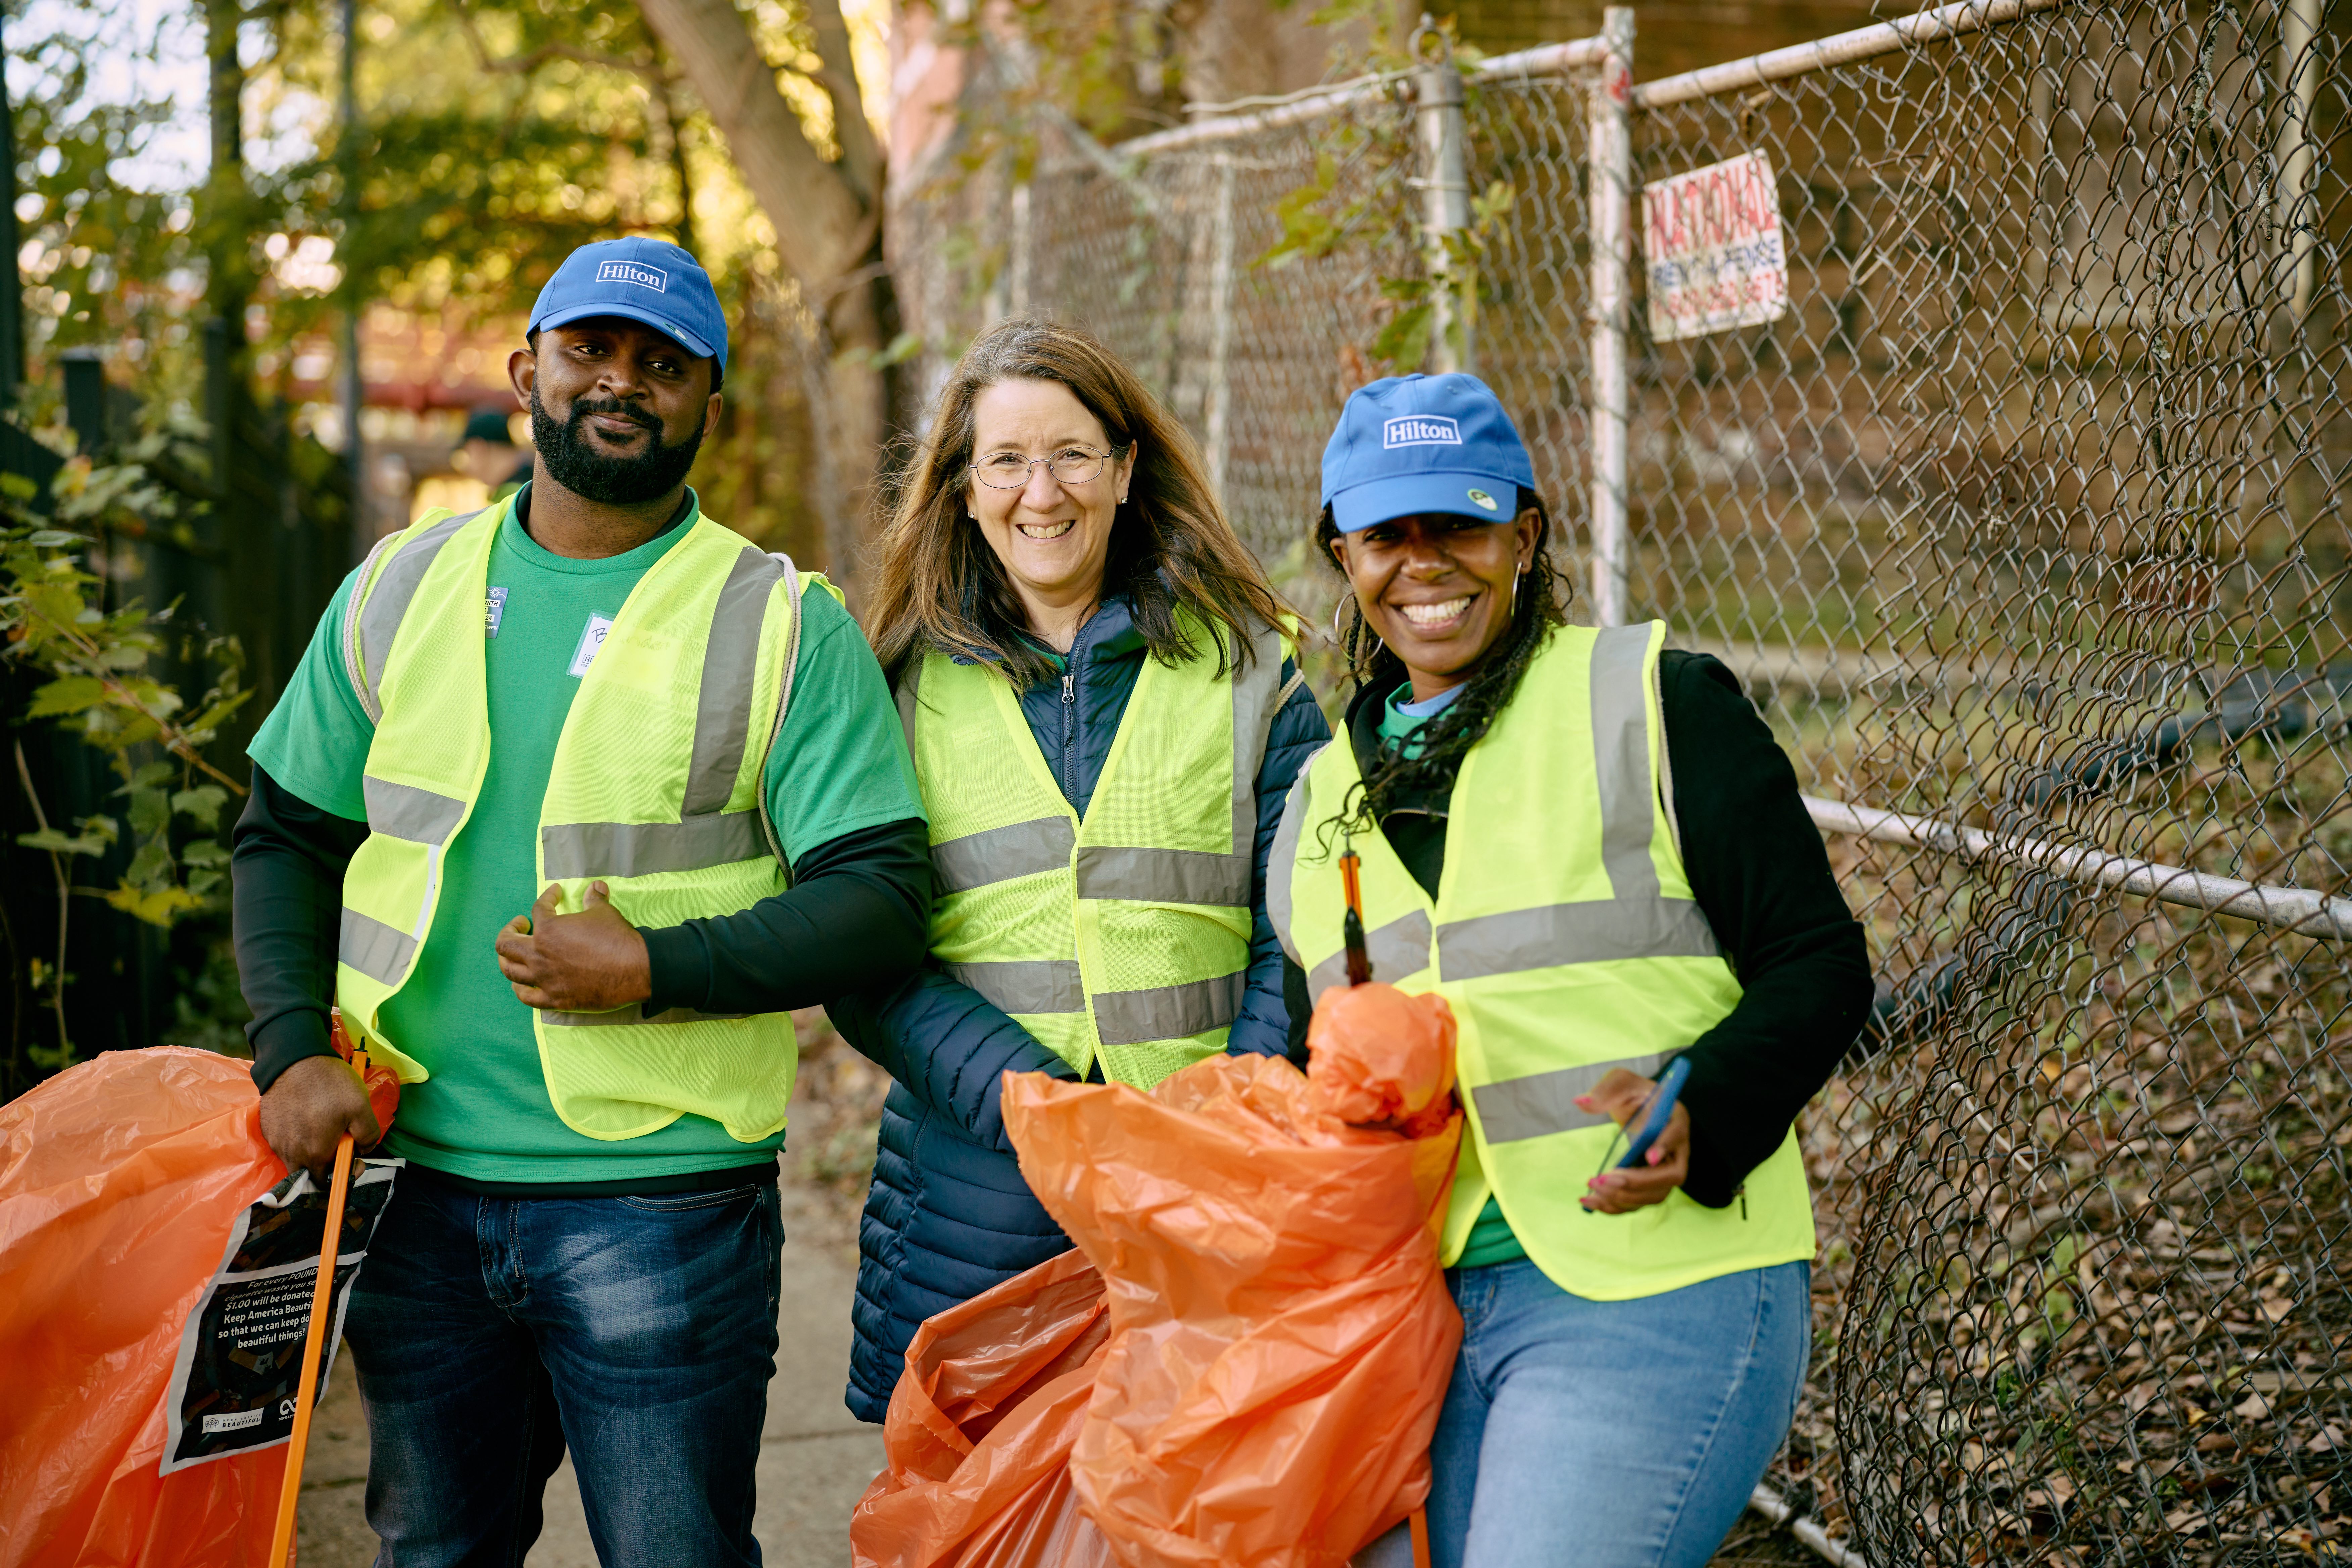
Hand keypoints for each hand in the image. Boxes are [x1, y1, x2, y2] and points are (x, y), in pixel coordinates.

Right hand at [259, 1053, 382, 1179]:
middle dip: (326, 1165)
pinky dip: (297, 1140)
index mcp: (315, 1154)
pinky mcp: (268, 1129)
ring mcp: (276, 1142)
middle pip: (309, 1174)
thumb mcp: (361, 1107)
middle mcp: (291, 1154)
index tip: (353, 1159)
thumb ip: (368, 1136)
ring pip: (295, 1160)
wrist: (293, 1060)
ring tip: (323, 1128)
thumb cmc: (329, 1084)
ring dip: (311, 1152)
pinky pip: (284, 1145)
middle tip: (339, 1143)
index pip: (327, 1182)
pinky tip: (307, 1120)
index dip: (343, 1175)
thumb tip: (363, 1150)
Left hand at [495, 882, 651, 1012]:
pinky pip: (526, 996)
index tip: (555, 894)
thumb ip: (594, 899)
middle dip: (510, 930)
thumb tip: (595, 886)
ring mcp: (544, 979)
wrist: (634, 970)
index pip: (539, 909)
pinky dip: (520, 988)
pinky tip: (520, 983)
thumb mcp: (605, 913)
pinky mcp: (554, 999)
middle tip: (521, 925)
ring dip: (507, 959)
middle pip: (506, 944)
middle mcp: (539, 955)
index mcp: (549, 930)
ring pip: (509, 970)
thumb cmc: (617, 939)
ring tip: (513, 954)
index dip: (547, 897)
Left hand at [1576, 1066, 1690, 1213]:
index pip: (1676, 1135)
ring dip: (1624, 1198)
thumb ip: (1604, 1090)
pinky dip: (1616, 1206)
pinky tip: (1590, 1201)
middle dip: (1637, 1182)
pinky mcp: (1651, 1184)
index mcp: (1674, 1118)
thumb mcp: (1619, 1081)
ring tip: (1591, 1190)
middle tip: (1603, 1179)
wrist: (1636, 1107)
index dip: (1665, 1146)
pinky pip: (1639, 1202)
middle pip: (1670, 1176)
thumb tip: (1581, 1102)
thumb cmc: (1631, 1092)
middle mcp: (1677, 1149)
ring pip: (1655, 1195)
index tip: (1648, 1156)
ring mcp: (1665, 1170)